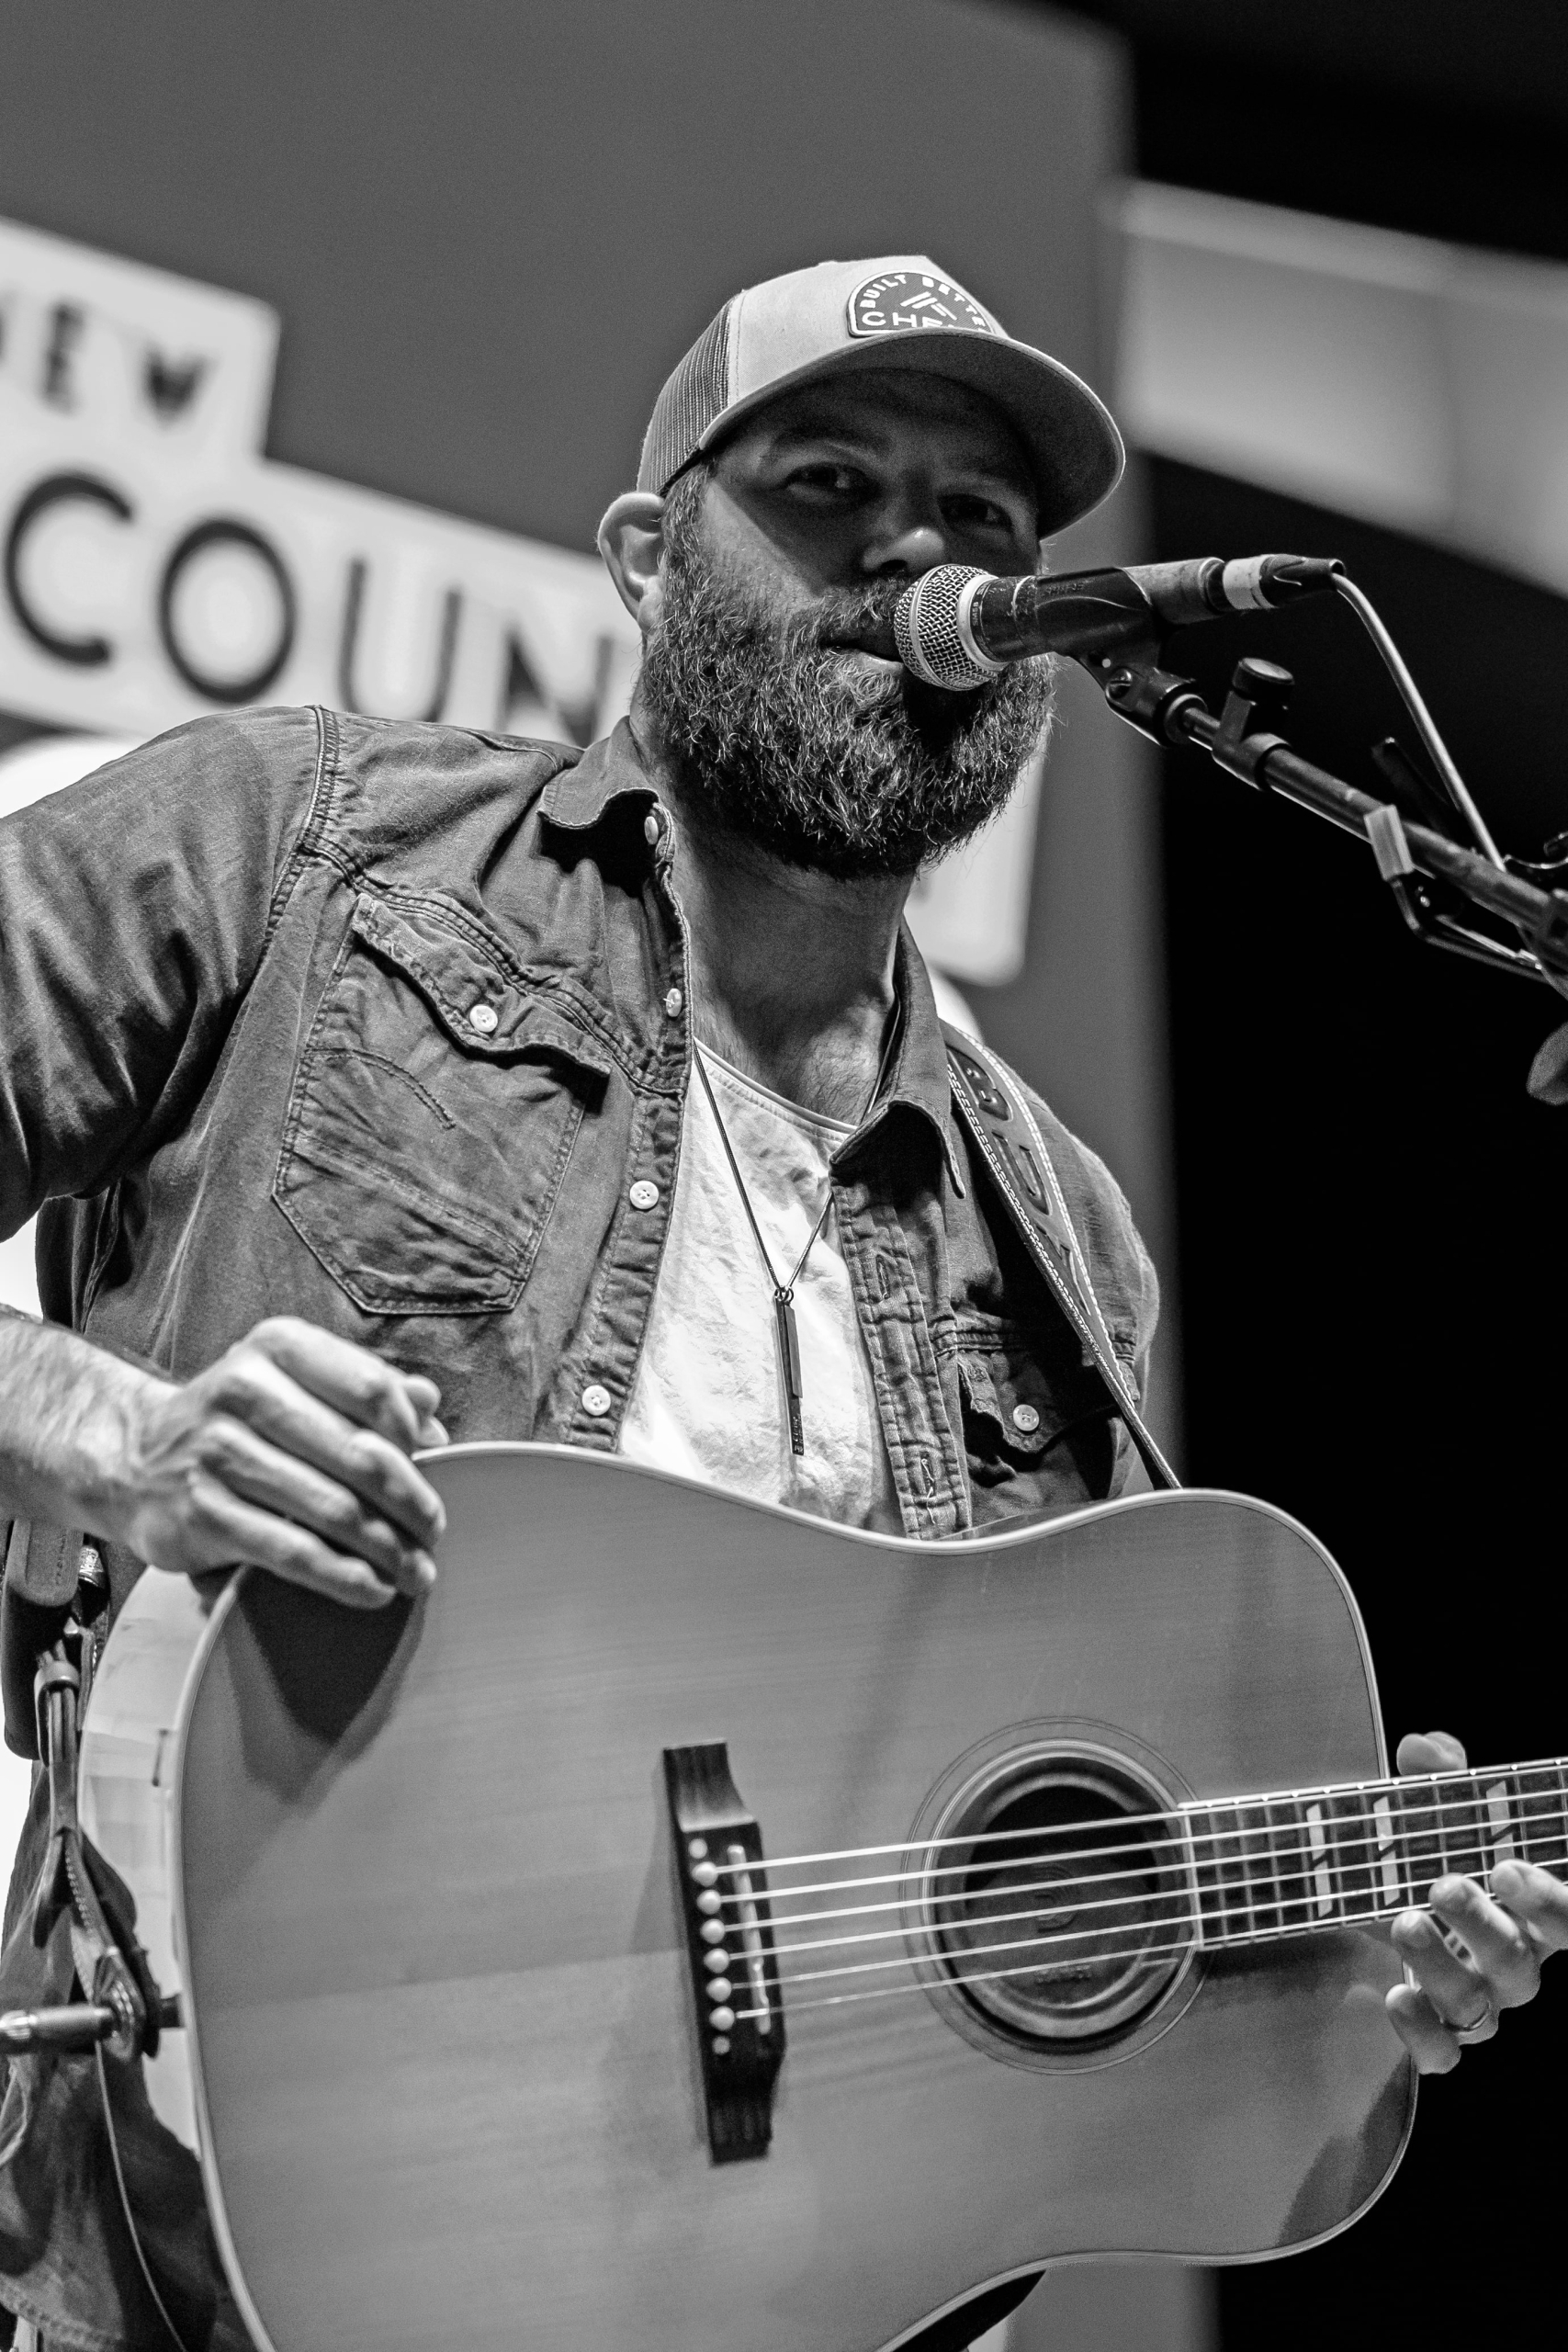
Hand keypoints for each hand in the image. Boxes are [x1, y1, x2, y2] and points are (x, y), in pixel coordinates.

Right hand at [110, 1316, 447, 1609]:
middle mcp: (242, 1390)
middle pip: (358, 1454)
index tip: (435, 1467)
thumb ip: (364, 1389)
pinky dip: (342, 1576)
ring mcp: (217, 1453)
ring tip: (418, 1572)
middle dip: (411, 1501)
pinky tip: (374, 1591)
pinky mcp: (201, 1514)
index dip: (412, 1434)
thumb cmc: (239, 1421)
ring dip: (387, 1548)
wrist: (134, 1458)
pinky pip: (291, 1552)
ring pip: (331, 1509)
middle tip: (437, 1533)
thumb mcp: (295, 1383)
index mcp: (277, 1347)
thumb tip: (433, 1412)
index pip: (369, 1387)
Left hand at [1386, 1729, 1567, 2072]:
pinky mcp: (1438, 2031)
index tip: (1507, 1867)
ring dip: (1439, 1966)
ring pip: (1476, 2007)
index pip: (1566, 1921)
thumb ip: (1441, 1781)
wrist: (1391, 1901)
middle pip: (1519, 1965)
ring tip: (1405, 1922)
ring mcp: (1478, 2002)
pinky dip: (1421, 2032)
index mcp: (1532, 1912)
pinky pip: (1441, 2053)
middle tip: (1444, 1886)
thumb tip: (1425, 1750)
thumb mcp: (1443, 1814)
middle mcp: (1512, 1963)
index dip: (1550, 1900)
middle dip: (1483, 1926)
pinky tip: (1397, 1996)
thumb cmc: (1439, 1856)